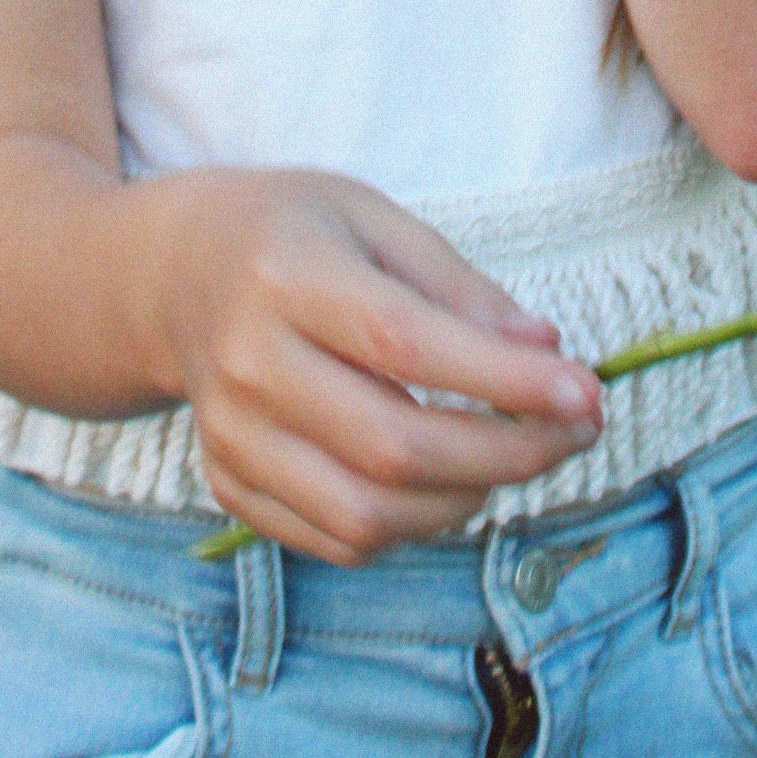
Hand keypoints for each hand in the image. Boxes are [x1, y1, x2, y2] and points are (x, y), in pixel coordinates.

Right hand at [149, 169, 602, 565]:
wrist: (171, 273)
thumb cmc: (292, 233)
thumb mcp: (373, 218)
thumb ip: (459, 288)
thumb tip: (545, 352)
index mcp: (286, 275)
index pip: (406, 344)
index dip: (503, 380)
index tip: (584, 391)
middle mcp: (248, 363)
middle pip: (393, 445)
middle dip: (508, 453)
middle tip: (577, 431)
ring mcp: (231, 435)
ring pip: (367, 514)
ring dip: (466, 498)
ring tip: (512, 453)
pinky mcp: (229, 484)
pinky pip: (336, 539)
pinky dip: (410, 526)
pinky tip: (444, 479)